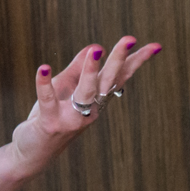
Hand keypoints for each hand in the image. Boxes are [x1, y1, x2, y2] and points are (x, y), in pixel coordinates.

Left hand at [10, 36, 161, 170]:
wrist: (34, 152)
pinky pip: (48, 101)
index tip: (155, 46)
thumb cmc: (51, 117)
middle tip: (129, 39)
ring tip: (95, 49)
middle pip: (107, 81)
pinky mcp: (50, 123)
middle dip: (118, 59)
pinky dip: (44, 84)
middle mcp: (90, 109)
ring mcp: (72, 117)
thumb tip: (93, 46)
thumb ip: (77, 69)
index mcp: (97, 99)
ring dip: (90, 70)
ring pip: (85, 92)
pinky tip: (43, 68)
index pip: (119, 77)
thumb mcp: (66, 89)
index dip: (136, 61)